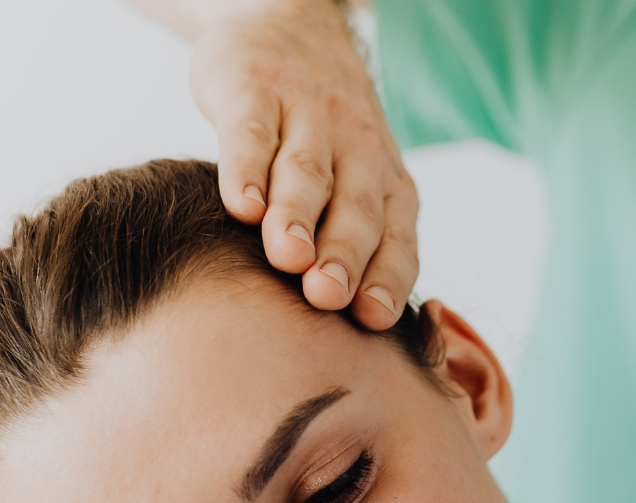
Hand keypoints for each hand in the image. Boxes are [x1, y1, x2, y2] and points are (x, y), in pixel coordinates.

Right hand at [187, 0, 418, 327]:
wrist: (292, 23)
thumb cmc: (324, 136)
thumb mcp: (354, 181)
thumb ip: (356, 246)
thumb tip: (350, 338)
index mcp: (386, 182)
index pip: (396, 237)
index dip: (386, 276)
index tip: (370, 319)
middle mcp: (356, 149)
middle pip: (354, 209)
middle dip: (344, 254)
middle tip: (327, 297)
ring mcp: (306, 115)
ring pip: (307, 171)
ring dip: (298, 216)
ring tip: (287, 257)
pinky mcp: (255, 88)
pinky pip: (252, 131)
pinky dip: (247, 167)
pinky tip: (240, 204)